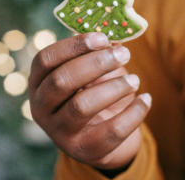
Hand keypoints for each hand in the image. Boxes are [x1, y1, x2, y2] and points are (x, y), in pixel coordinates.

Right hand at [28, 32, 151, 170]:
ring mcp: (58, 132)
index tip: (102, 38)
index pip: (46, 59)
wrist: (103, 135)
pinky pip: (110, 131)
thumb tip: (117, 33)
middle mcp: (40, 108)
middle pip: (61, 81)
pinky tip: (146, 99)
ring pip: (82, 106)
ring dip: (113, 88)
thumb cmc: (95, 93)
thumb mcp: (93, 72)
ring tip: (135, 80)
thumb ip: (98, 53)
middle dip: (95, 64)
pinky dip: (133, 113)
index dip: (73, 46)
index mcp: (38, 82)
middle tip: (124, 54)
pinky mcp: (82, 150)